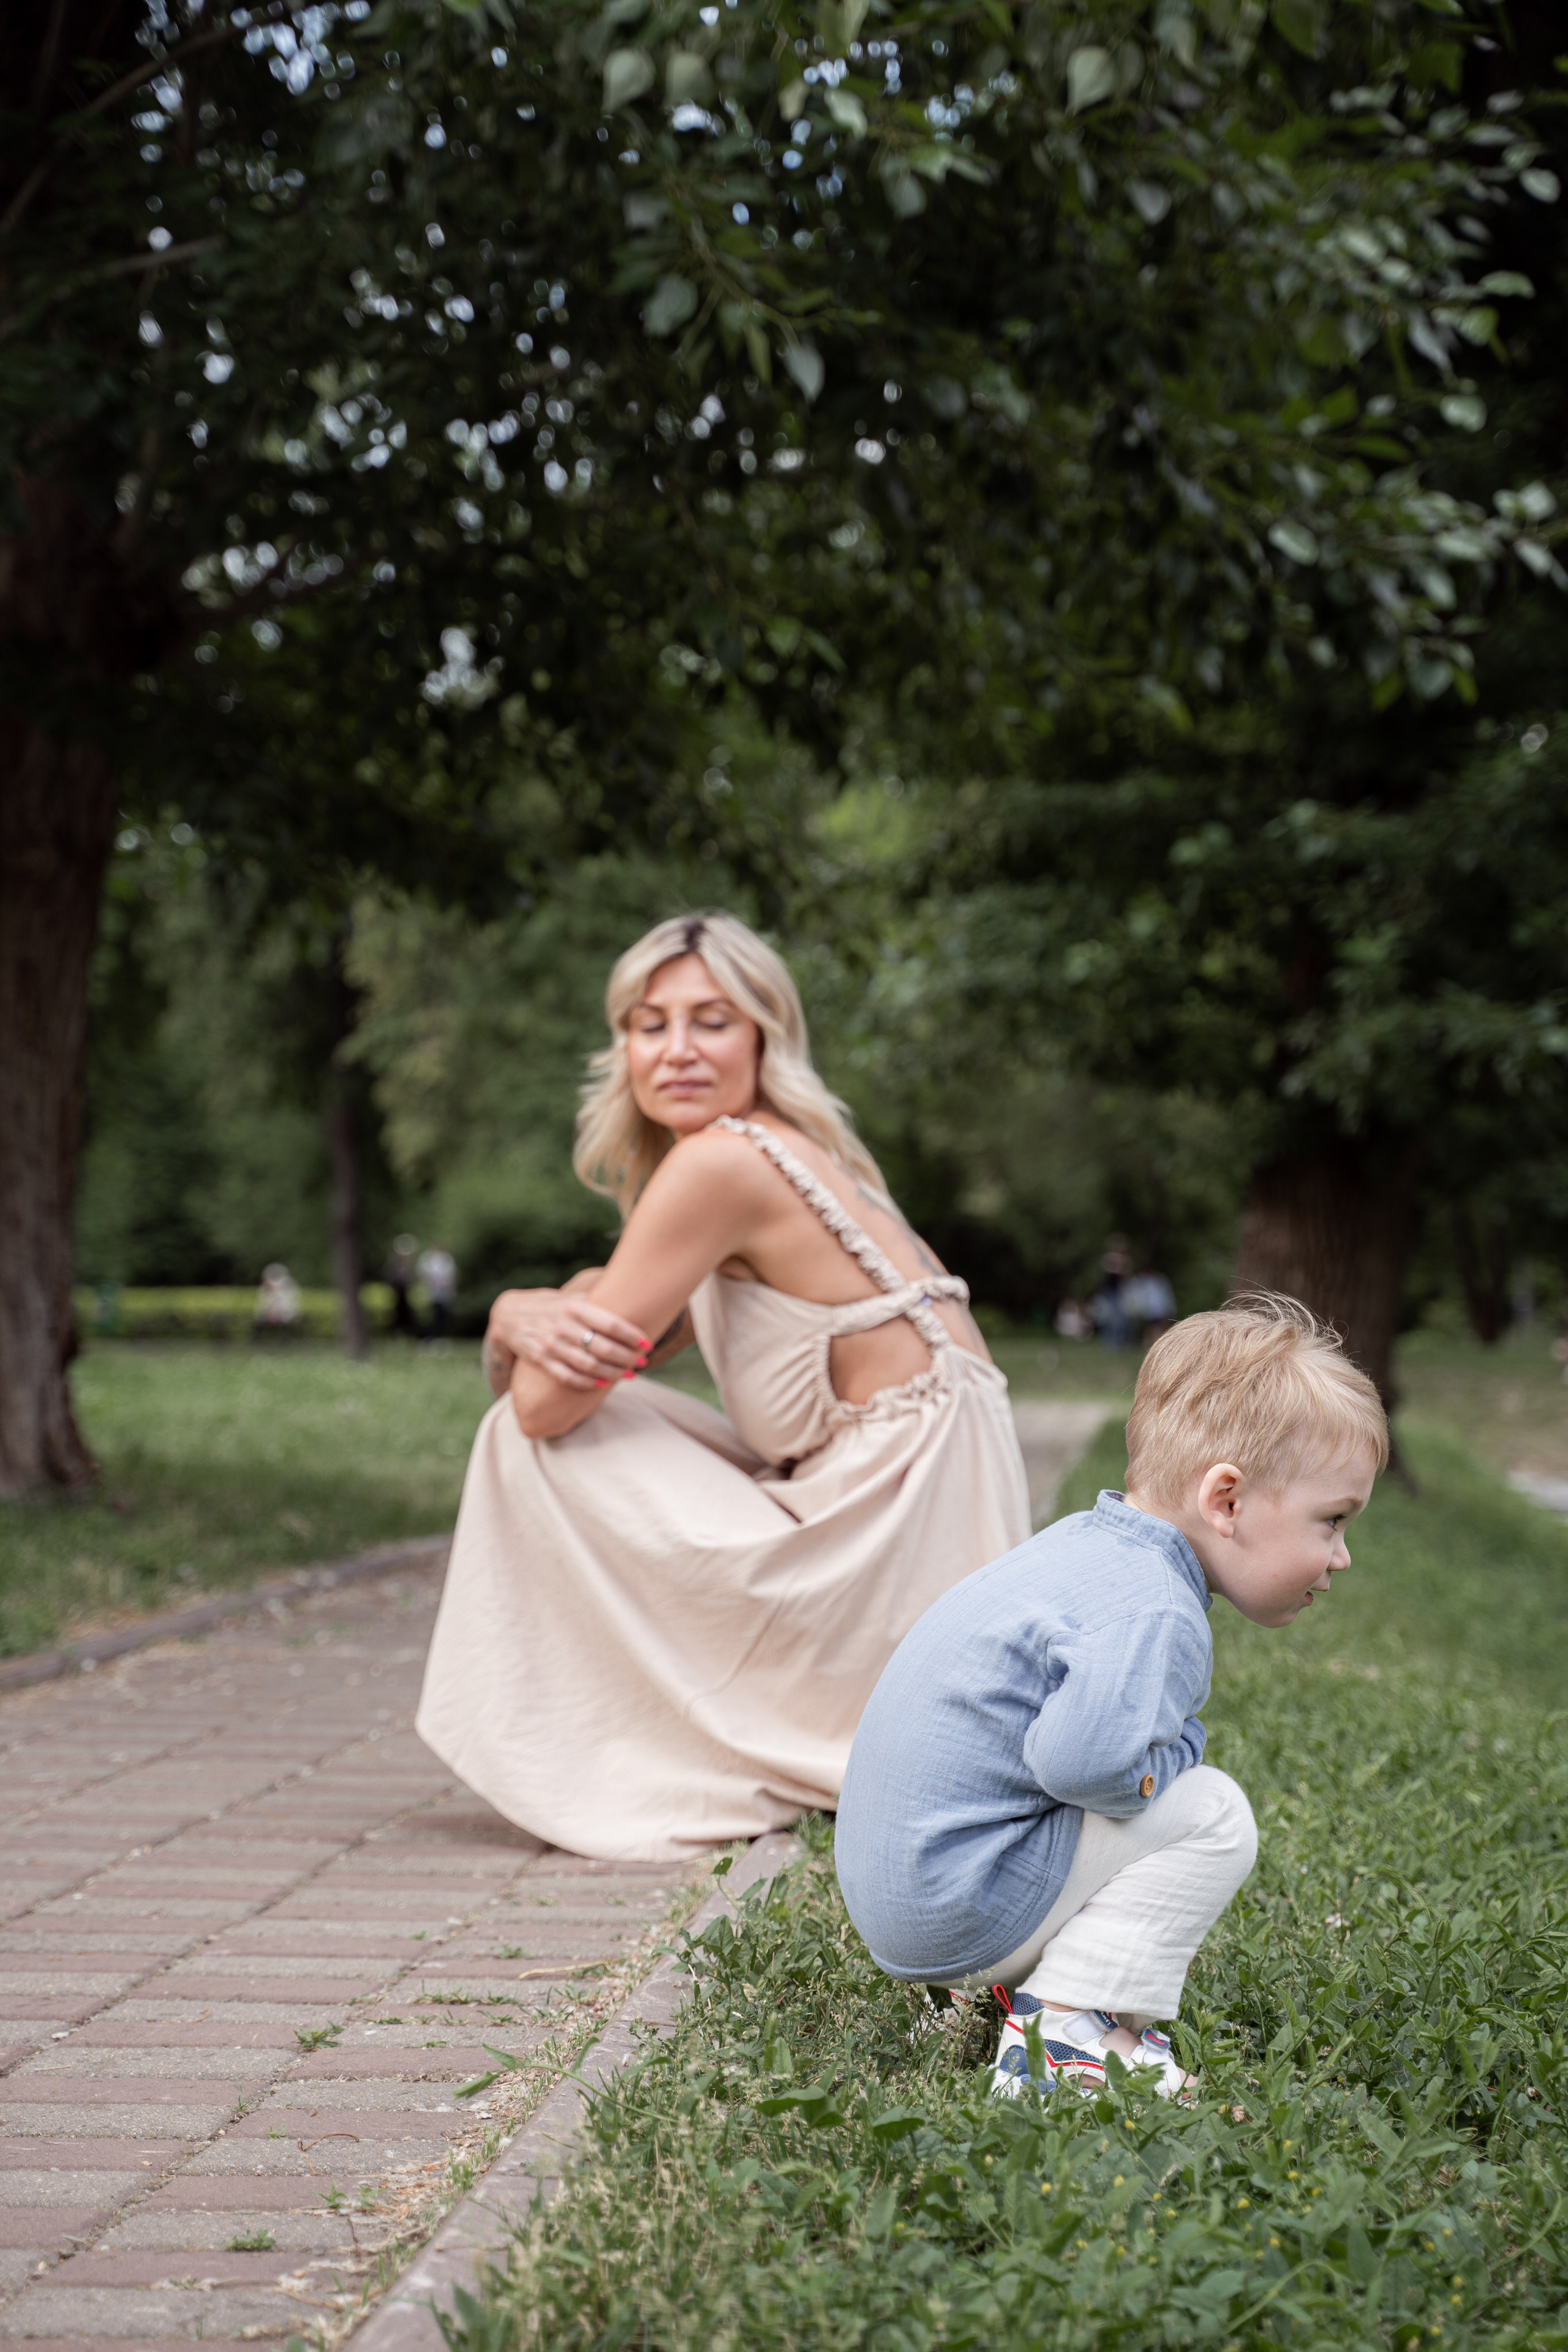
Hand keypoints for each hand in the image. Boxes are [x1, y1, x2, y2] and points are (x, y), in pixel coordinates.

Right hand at [484, 1287, 651, 1392]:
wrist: (509, 1316)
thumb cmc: (551, 1305)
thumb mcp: (571, 1296)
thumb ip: (597, 1298)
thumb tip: (632, 1292)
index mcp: (574, 1306)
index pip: (611, 1323)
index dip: (632, 1336)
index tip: (647, 1344)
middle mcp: (563, 1325)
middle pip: (603, 1347)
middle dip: (627, 1358)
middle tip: (642, 1362)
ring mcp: (551, 1344)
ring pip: (589, 1365)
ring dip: (613, 1373)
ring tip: (628, 1375)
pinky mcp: (541, 1360)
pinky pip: (568, 1376)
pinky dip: (588, 1383)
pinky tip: (603, 1384)